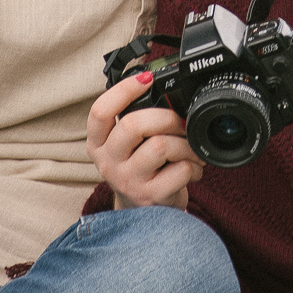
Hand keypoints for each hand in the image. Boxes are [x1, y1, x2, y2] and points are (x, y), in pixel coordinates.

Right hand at [88, 70, 203, 209]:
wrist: (145, 214)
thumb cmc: (141, 169)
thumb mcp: (129, 145)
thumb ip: (137, 120)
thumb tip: (157, 82)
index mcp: (98, 143)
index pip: (100, 112)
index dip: (123, 90)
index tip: (146, 78)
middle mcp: (108, 162)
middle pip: (132, 125)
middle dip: (165, 118)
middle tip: (179, 124)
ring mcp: (128, 181)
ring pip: (161, 146)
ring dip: (185, 144)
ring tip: (190, 150)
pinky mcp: (150, 196)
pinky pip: (180, 169)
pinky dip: (194, 165)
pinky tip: (192, 170)